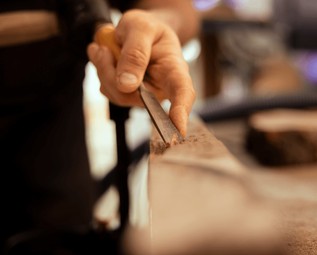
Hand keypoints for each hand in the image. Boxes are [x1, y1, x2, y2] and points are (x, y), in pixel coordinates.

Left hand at [87, 10, 195, 135]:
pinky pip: (110, 92)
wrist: (140, 30)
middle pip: (138, 98)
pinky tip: (106, 57)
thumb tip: (127, 85)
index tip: (178, 131)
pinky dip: (102, 72)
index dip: (181, 113)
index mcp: (174, 70)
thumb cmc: (147, 28)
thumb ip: (135, 54)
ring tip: (106, 48)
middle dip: (113, 75)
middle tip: (104, 49)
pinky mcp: (129, 96)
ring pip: (119, 95)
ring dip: (104, 70)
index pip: (183, 93)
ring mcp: (145, 95)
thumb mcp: (141, 28)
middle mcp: (162, 88)